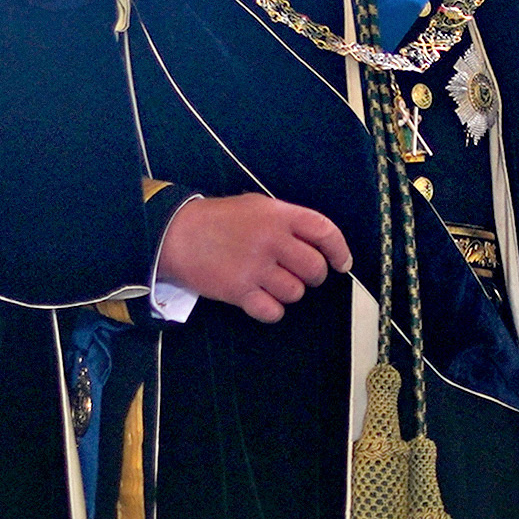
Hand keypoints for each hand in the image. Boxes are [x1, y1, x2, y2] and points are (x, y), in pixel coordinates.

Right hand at [155, 193, 351, 323]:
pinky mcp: (240, 291)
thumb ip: (286, 222)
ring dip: (289, 293)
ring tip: (270, 282)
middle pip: (314, 269)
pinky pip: (274, 312)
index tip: (341, 264)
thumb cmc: (218, 220)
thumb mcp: (256, 206)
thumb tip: (318, 244)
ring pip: (296, 293)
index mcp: (278, 215)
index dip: (339, 250)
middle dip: (312, 276)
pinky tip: (260, 299)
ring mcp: (256, 267)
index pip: (325, 231)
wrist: (176, 234)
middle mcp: (271, 240)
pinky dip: (271, 310)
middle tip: (298, 274)